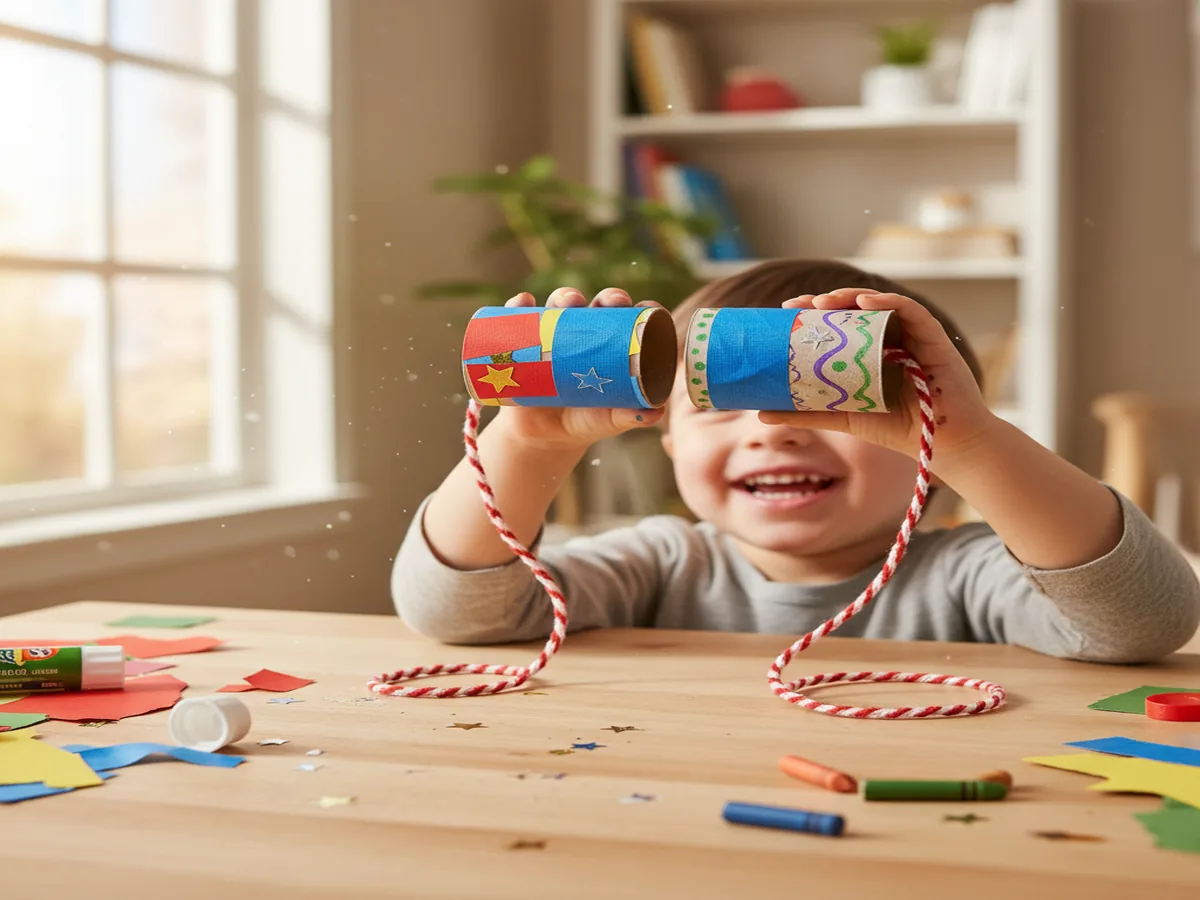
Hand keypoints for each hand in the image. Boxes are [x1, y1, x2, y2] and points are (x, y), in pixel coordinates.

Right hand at [491, 287, 664, 452]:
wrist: (544, 436)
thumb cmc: (585, 421)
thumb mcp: (608, 421)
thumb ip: (630, 416)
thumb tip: (656, 413)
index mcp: (611, 347)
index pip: (630, 321)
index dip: (640, 309)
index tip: (648, 308)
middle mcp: (585, 334)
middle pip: (599, 305)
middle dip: (608, 297)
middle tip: (611, 303)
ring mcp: (555, 334)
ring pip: (561, 304)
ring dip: (566, 296)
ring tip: (567, 303)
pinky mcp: (525, 340)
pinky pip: (520, 317)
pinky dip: (520, 306)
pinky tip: (523, 303)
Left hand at [758, 289, 995, 459]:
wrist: (946, 447)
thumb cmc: (899, 429)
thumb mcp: (844, 417)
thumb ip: (808, 412)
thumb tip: (761, 411)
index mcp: (869, 352)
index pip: (838, 324)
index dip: (813, 314)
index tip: (786, 312)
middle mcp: (890, 338)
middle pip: (855, 310)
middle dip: (826, 302)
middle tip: (799, 305)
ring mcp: (912, 336)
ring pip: (881, 304)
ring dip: (852, 296)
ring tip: (825, 301)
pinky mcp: (935, 339)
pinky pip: (912, 311)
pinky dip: (889, 302)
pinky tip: (866, 302)